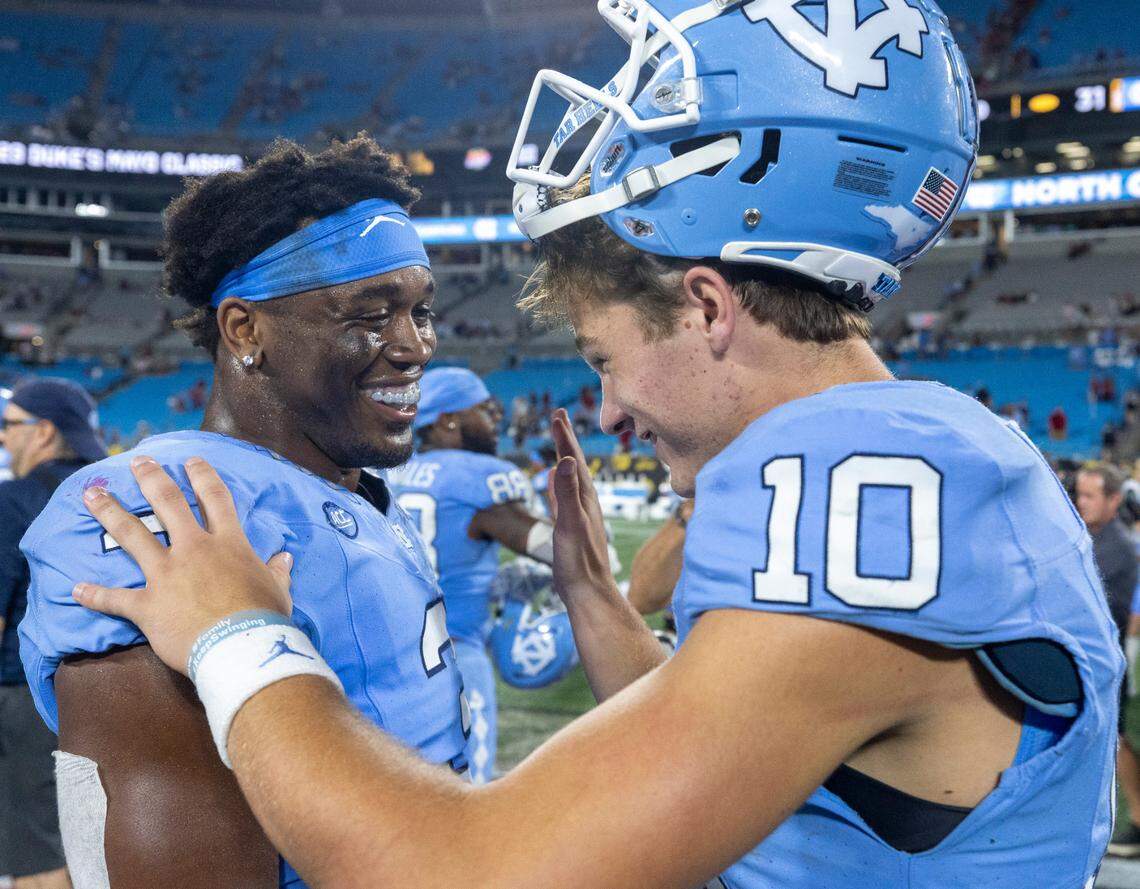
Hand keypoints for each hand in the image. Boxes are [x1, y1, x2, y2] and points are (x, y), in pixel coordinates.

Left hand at [72, 456, 293, 675]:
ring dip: (109, 512)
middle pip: (168, 503)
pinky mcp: (147, 605)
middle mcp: (194, 549)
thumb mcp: (278, 590)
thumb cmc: (265, 618)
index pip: (214, 498)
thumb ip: (278, 571)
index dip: (203, 476)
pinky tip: (77, 589)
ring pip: (132, 534)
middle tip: (137, 462)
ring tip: (90, 494)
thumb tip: (285, 557)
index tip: (191, 461)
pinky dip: (95, 595)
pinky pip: (115, 598)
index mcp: (228, 543)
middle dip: (151, 478)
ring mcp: (166, 574)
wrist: (242, 648)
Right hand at [548, 409, 619, 602]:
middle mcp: (584, 502)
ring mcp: (579, 513)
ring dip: (563, 457)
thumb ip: (566, 494)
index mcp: (584, 498)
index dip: (564, 437)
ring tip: (558, 441)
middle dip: (565, 439)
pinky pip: (564, 495)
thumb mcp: (570, 525)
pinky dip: (558, 482)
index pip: (573, 460)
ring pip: (570, 477)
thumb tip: (565, 461)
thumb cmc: (579, 562)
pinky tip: (555, 477)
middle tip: (558, 416)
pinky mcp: (572, 526)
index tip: (557, 413)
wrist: (589, 593)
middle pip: (574, 463)